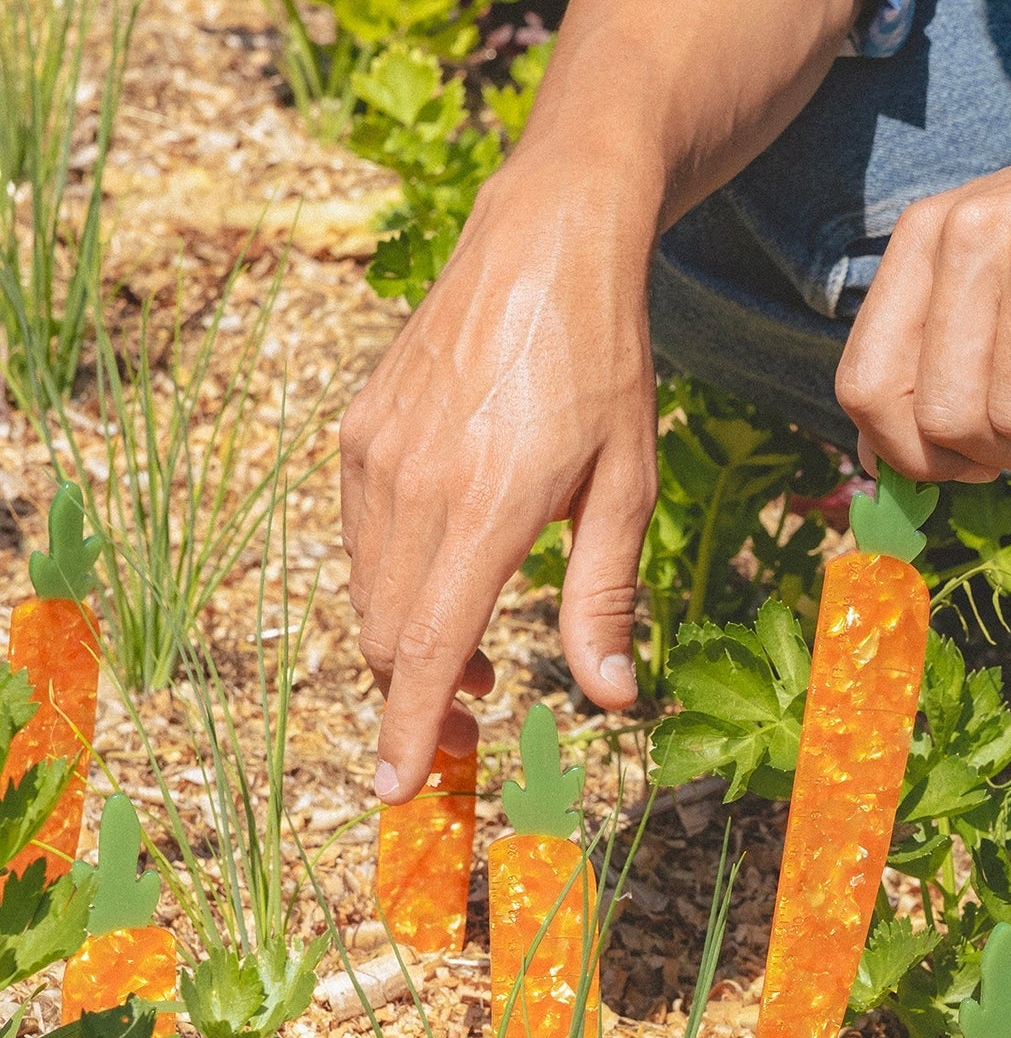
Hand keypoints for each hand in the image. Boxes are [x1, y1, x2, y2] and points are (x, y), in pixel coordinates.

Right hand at [340, 149, 658, 802]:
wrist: (544, 246)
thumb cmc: (604, 367)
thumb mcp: (626, 487)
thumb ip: (605, 597)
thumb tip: (608, 697)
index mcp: (485, 506)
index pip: (425, 647)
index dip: (407, 729)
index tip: (397, 791)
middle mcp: (413, 485)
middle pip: (387, 633)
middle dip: (415, 699)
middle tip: (469, 731)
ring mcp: (374, 454)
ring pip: (368, 590)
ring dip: (405, 643)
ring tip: (469, 667)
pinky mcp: (359, 429)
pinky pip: (360, 536)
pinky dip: (391, 583)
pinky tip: (443, 584)